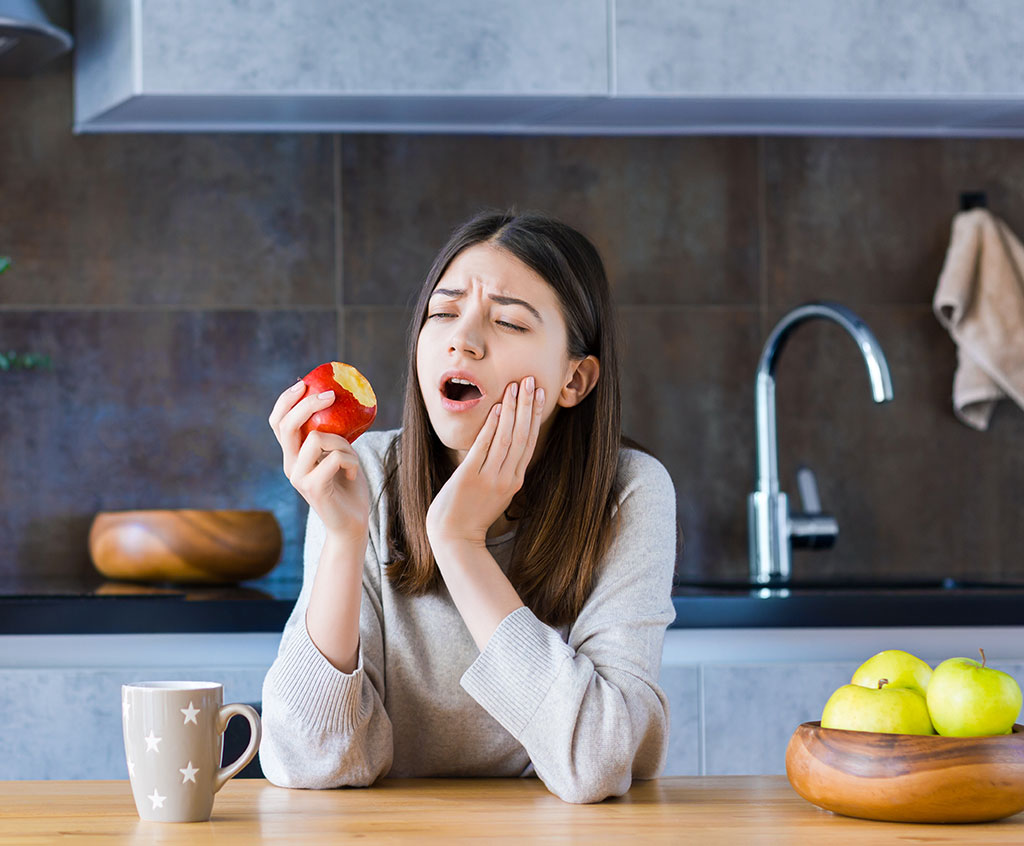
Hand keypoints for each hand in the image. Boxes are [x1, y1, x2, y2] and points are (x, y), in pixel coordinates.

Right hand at [268, 380, 369, 541]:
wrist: (351, 524)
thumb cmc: (348, 487)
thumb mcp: (339, 454)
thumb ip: (332, 435)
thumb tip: (338, 402)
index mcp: (292, 455)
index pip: (278, 422)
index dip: (286, 400)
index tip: (304, 383)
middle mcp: (290, 465)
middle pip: (287, 425)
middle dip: (308, 404)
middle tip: (331, 395)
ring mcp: (298, 477)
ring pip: (317, 439)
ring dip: (343, 442)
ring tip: (351, 459)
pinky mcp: (312, 487)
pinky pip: (334, 458)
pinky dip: (351, 460)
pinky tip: (352, 474)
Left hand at [426, 376, 544, 545]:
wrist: (454, 537)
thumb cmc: (471, 514)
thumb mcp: (496, 493)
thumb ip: (502, 471)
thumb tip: (504, 445)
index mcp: (515, 480)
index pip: (529, 442)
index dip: (535, 416)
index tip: (540, 394)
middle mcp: (507, 478)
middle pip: (522, 435)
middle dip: (528, 406)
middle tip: (532, 381)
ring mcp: (490, 477)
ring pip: (506, 437)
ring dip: (513, 409)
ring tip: (517, 386)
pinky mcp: (470, 477)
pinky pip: (484, 446)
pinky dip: (492, 425)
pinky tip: (496, 407)